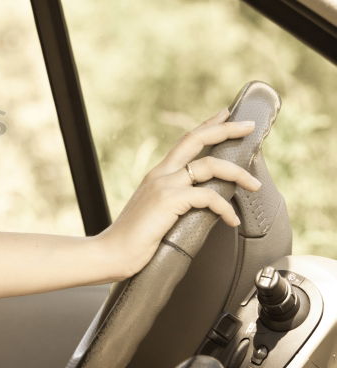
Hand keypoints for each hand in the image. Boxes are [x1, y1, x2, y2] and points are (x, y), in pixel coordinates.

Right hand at [98, 108, 261, 279]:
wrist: (112, 253)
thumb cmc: (133, 241)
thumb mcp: (156, 214)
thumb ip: (174, 204)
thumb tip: (201, 208)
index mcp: (157, 175)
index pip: (185, 142)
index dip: (207, 125)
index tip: (226, 114)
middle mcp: (160, 174)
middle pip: (195, 139)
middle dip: (225, 129)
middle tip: (249, 126)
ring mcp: (164, 185)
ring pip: (210, 166)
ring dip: (238, 173)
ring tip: (255, 185)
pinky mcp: (169, 200)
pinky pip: (208, 197)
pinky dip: (226, 209)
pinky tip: (232, 221)